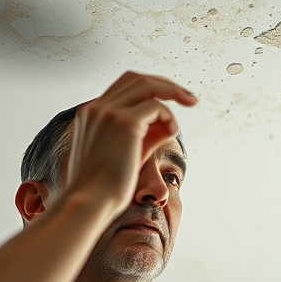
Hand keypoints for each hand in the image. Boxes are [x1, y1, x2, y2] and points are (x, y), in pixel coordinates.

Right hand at [64, 71, 196, 214]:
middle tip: (189, 97)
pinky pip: (157, 106)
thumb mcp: (125, 154)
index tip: (169, 99)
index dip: (149, 88)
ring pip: (147, 85)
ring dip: (172, 91)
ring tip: (191, 102)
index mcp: (90, 115)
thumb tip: (167, 123)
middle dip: (165, 83)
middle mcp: (97, 108)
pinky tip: (172, 131)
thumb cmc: (104, 187)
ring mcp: (109, 113)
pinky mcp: (125, 123)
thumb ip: (144, 135)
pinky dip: (169, 116)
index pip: (122, 87)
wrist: (89, 203)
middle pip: (135, 78)